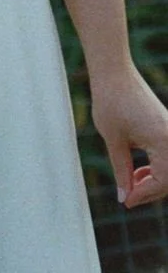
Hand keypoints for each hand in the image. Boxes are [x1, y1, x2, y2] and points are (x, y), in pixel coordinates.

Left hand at [91, 67, 167, 208]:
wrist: (114, 71)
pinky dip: (156, 167)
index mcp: (164, 142)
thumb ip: (122, 171)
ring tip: (131, 183)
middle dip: (151, 190)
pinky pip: (167, 155)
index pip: (162, 182)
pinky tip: (138, 170)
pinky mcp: (166, 127)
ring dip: (154, 180)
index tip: (126, 201)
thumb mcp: (114, 140)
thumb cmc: (111, 101)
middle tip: (128, 196)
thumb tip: (125, 197)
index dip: (144, 195)